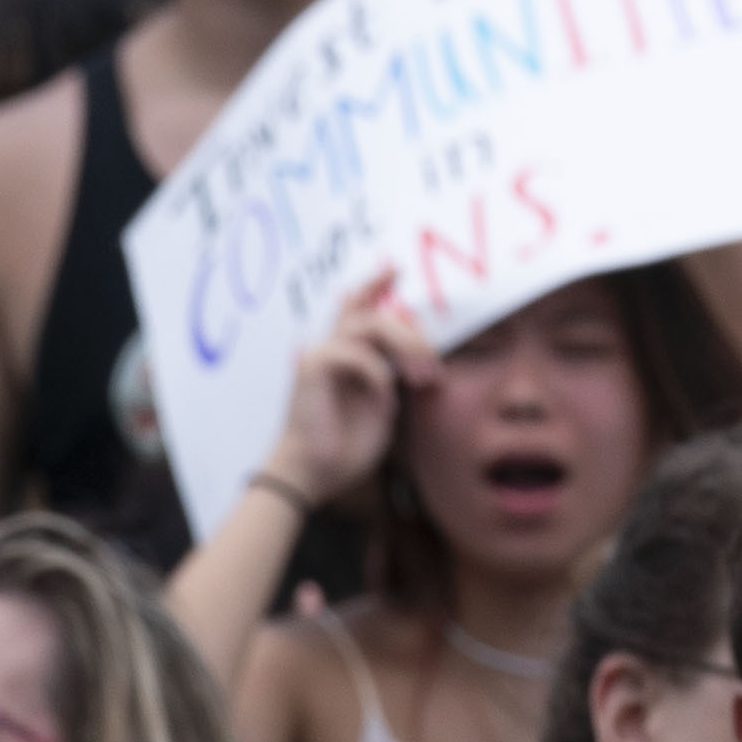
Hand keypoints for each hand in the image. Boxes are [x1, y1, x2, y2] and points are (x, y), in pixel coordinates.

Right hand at [260, 293, 428, 513]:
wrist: (314, 475)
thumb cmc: (344, 449)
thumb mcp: (382, 409)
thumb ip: (392, 378)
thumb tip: (415, 360)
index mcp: (344, 357)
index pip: (357, 308)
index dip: (374, 284)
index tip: (396, 267)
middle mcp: (329, 350)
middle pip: (371, 314)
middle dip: (410, 333)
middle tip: (431, 366)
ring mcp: (318, 356)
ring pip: (367, 325)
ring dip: (403, 346)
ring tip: (421, 377)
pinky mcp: (310, 368)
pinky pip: (354, 353)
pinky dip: (376, 373)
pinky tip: (384, 398)